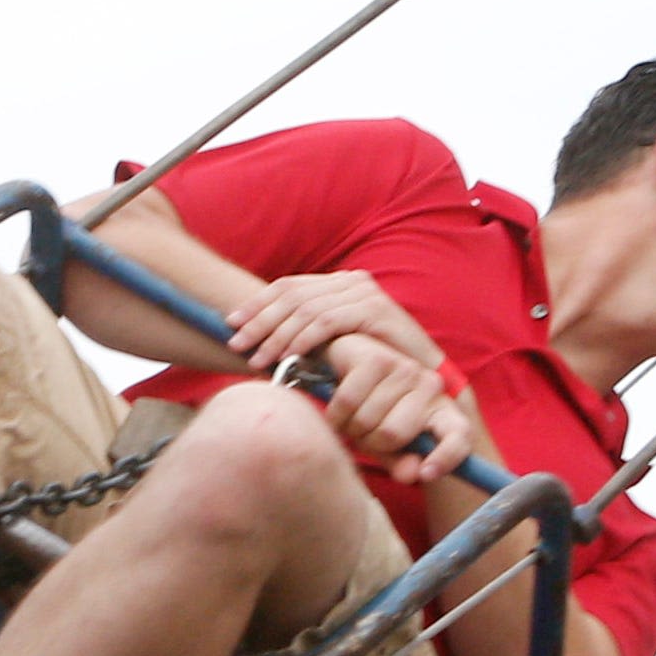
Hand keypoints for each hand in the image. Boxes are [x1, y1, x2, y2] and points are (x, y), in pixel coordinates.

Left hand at [222, 269, 441, 375]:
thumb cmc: (379, 360)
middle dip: (260, 320)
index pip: (289, 286)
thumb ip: (312, 331)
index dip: (257, 303)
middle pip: (292, 295)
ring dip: (277, 335)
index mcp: (339, 283)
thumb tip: (266, 336)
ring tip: (258, 358)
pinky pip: (328, 322)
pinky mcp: (374, 311)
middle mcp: (350, 281)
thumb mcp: (340, 341)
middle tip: (236, 342)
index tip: (231, 322)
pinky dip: (303, 339)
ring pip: (306, 309)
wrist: (424, 374)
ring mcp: (364, 293)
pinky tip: (288, 355)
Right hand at [308, 341, 480, 475]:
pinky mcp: (377, 358)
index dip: (446, 457)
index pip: (460, 435)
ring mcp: (406, 369)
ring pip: (367, 420)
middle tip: (363, 433)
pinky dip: (335, 412)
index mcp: (443, 412)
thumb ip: (402, 462)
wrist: (349, 364)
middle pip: (393, 434)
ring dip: (349, 427)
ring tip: (352, 416)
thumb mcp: (389, 446)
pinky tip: (339, 406)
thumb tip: (411, 475)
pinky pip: (348, 401)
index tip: (425, 474)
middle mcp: (430, 386)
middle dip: (368, 442)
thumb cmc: (373, 410)